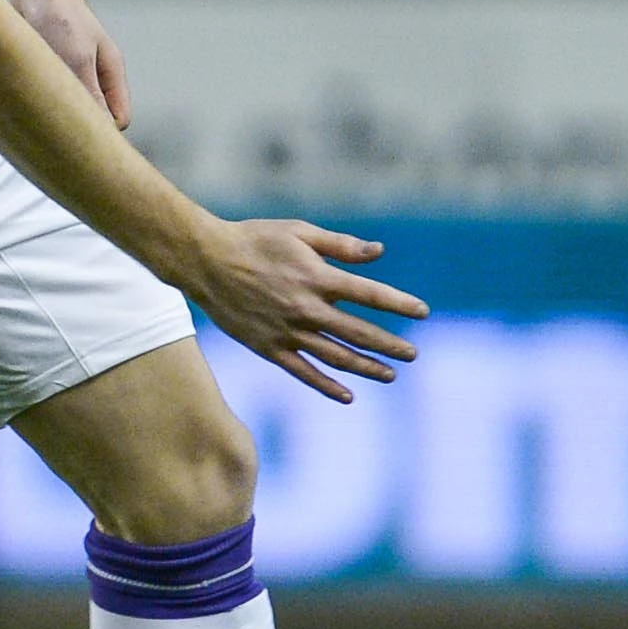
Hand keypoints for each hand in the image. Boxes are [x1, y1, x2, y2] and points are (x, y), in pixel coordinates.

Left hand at [14, 0, 127, 127]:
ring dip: (54, 112)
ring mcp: (70, 75)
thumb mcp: (77, 58)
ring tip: (36, 109)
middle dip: (78, 125)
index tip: (78, 133)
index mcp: (110, 74)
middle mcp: (93, 78)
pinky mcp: (47, 72)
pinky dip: (38, 102)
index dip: (103, 131)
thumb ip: (91, 94)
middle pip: (95, 119)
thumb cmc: (60, 17)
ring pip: (69, 111)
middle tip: (53, 129)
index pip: (118, 119)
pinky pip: (47, 99)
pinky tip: (22, 100)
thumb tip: (102, 130)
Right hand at [180, 217, 426, 404]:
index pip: (369, 294)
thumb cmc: (254, 239)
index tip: (422, 312)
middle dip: (390, 344)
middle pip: (359, 332)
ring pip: (336, 356)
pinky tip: (347, 396)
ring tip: (391, 375)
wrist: (205, 261)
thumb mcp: (299, 232)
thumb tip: (379, 252)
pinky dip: (326, 386)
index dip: (399, 303)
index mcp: (316, 277)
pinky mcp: (269, 348)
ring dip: (367, 367)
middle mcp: (306, 308)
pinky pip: (303, 372)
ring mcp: (287, 332)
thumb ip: (340, 245)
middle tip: (413, 354)